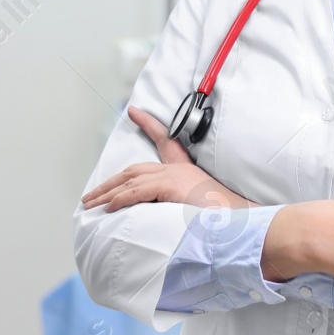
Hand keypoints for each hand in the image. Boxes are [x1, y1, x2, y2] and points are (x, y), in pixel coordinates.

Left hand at [80, 106, 256, 211]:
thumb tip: (168, 221)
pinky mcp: (171, 186)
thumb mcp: (202, 210)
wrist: (243, 222)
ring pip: (131, 180)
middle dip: (110, 181)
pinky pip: (136, 192)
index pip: (166, 141)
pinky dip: (120, 199)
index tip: (135, 112)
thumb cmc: (227, 221)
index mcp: (187, 171)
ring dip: (107, 193)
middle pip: (135, 168)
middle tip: (91, 194)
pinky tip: (109, 208)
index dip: (148, 125)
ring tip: (90, 204)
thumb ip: (183, 209)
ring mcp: (175, 176)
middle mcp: (180, 169)